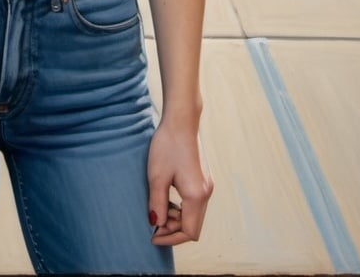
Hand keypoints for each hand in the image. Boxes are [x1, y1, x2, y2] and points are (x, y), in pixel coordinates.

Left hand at [147, 119, 212, 246]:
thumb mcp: (157, 176)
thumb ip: (157, 204)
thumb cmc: (167, 145)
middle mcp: (206, 194)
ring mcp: (206, 186)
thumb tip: (156, 224)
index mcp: (196, 196)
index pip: (189, 232)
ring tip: (158, 207)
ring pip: (194, 215)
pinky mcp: (203, 179)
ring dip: (176, 218)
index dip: (170, 238)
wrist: (181, 120)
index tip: (152, 236)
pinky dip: (181, 207)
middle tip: (153, 221)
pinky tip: (167, 198)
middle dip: (173, 229)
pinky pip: (194, 203)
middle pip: (193, 226)